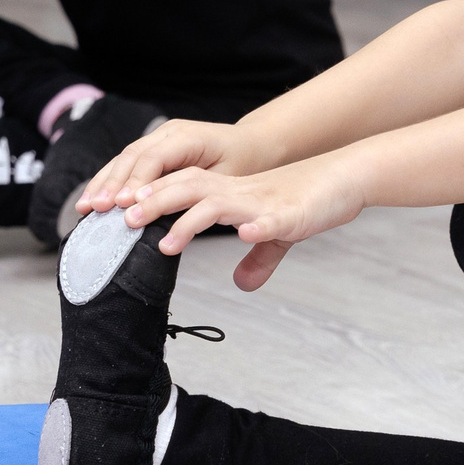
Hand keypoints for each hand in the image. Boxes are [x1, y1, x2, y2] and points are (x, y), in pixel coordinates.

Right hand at [77, 120, 264, 215]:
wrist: (250, 144)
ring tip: (86, 206)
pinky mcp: (153, 146)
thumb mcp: (226, 179)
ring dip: (103, 182)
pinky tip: (94, 197)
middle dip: (112, 184)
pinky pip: (127, 162)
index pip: (154, 158)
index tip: (121, 205)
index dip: (135, 182)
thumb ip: (195, 191)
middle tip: (96, 208)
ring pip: (124, 157)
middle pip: (133, 156)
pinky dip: (109, 180)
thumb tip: (163, 212)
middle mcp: (170, 132)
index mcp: (188, 137)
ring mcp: (159, 136)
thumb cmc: (242, 164)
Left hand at [111, 158, 368, 291]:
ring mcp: (262, 203)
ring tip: (167, 242)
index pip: (180, 188)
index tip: (118, 214)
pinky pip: (270, 221)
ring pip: (218, 202)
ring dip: (190, 220)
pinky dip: (256, 228)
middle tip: (122, 221)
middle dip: (154, 203)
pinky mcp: (290, 215)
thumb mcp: (276, 235)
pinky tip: (245, 236)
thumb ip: (257, 260)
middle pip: (187, 188)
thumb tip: (241, 285)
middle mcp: (239, 193)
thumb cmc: (306, 203)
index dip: (149, 197)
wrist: (345, 179)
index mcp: (230, 194)